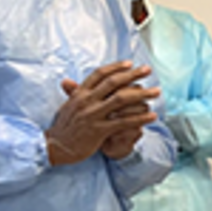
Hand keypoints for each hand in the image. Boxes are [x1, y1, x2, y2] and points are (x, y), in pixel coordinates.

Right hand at [45, 62, 160, 165]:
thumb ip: (73, 93)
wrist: (55, 147)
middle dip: (133, 74)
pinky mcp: (99, 130)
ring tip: (157, 92)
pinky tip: (152, 116)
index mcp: (80, 93)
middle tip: (148, 70)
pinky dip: (140, 118)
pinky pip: (124, 122)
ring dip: (142, 94)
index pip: (99, 74)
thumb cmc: (63, 127)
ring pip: (122, 99)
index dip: (116, 67)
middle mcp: (87, 101)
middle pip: (113, 82)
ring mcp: (93, 115)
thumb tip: (69, 81)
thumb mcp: (67, 106)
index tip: (130, 63)